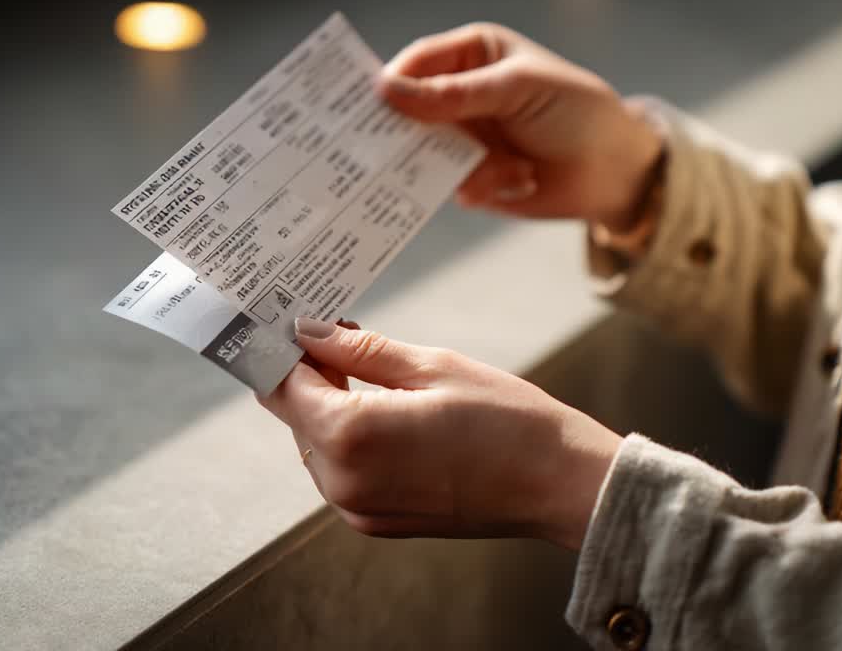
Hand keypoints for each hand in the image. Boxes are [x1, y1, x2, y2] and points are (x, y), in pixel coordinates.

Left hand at [258, 317, 622, 549]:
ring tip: (370, 370)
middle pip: (295, 416)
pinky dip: (349, 438)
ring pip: (314, 444)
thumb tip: (309, 331)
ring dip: (329, 406)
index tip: (290, 319)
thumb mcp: (432, 367)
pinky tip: (385, 410)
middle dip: (308, 373)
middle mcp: (342, 481)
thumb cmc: (507, 419)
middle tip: (339, 331)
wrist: (559, 483)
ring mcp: (357, 509)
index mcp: (351, 435)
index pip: (284, 384)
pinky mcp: (376, 522)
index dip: (282, 347)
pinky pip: (340, 472)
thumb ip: (361, 351)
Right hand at [380, 23, 663, 231]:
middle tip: (393, 150)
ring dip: (458, 164)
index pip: (417, 62)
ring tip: (497, 165)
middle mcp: (460, 96)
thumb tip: (389, 91)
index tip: (372, 104)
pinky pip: (450, 186)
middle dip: (407, 132)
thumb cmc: (575, 111)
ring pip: (425, 154)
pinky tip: (521, 179)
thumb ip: (455, 94)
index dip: (393, 81)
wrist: (615, 170)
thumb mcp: (517, 89)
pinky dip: (482, 185)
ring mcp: (464, 139)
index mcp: (472, 56)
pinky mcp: (472, 177)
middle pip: (409, 111)